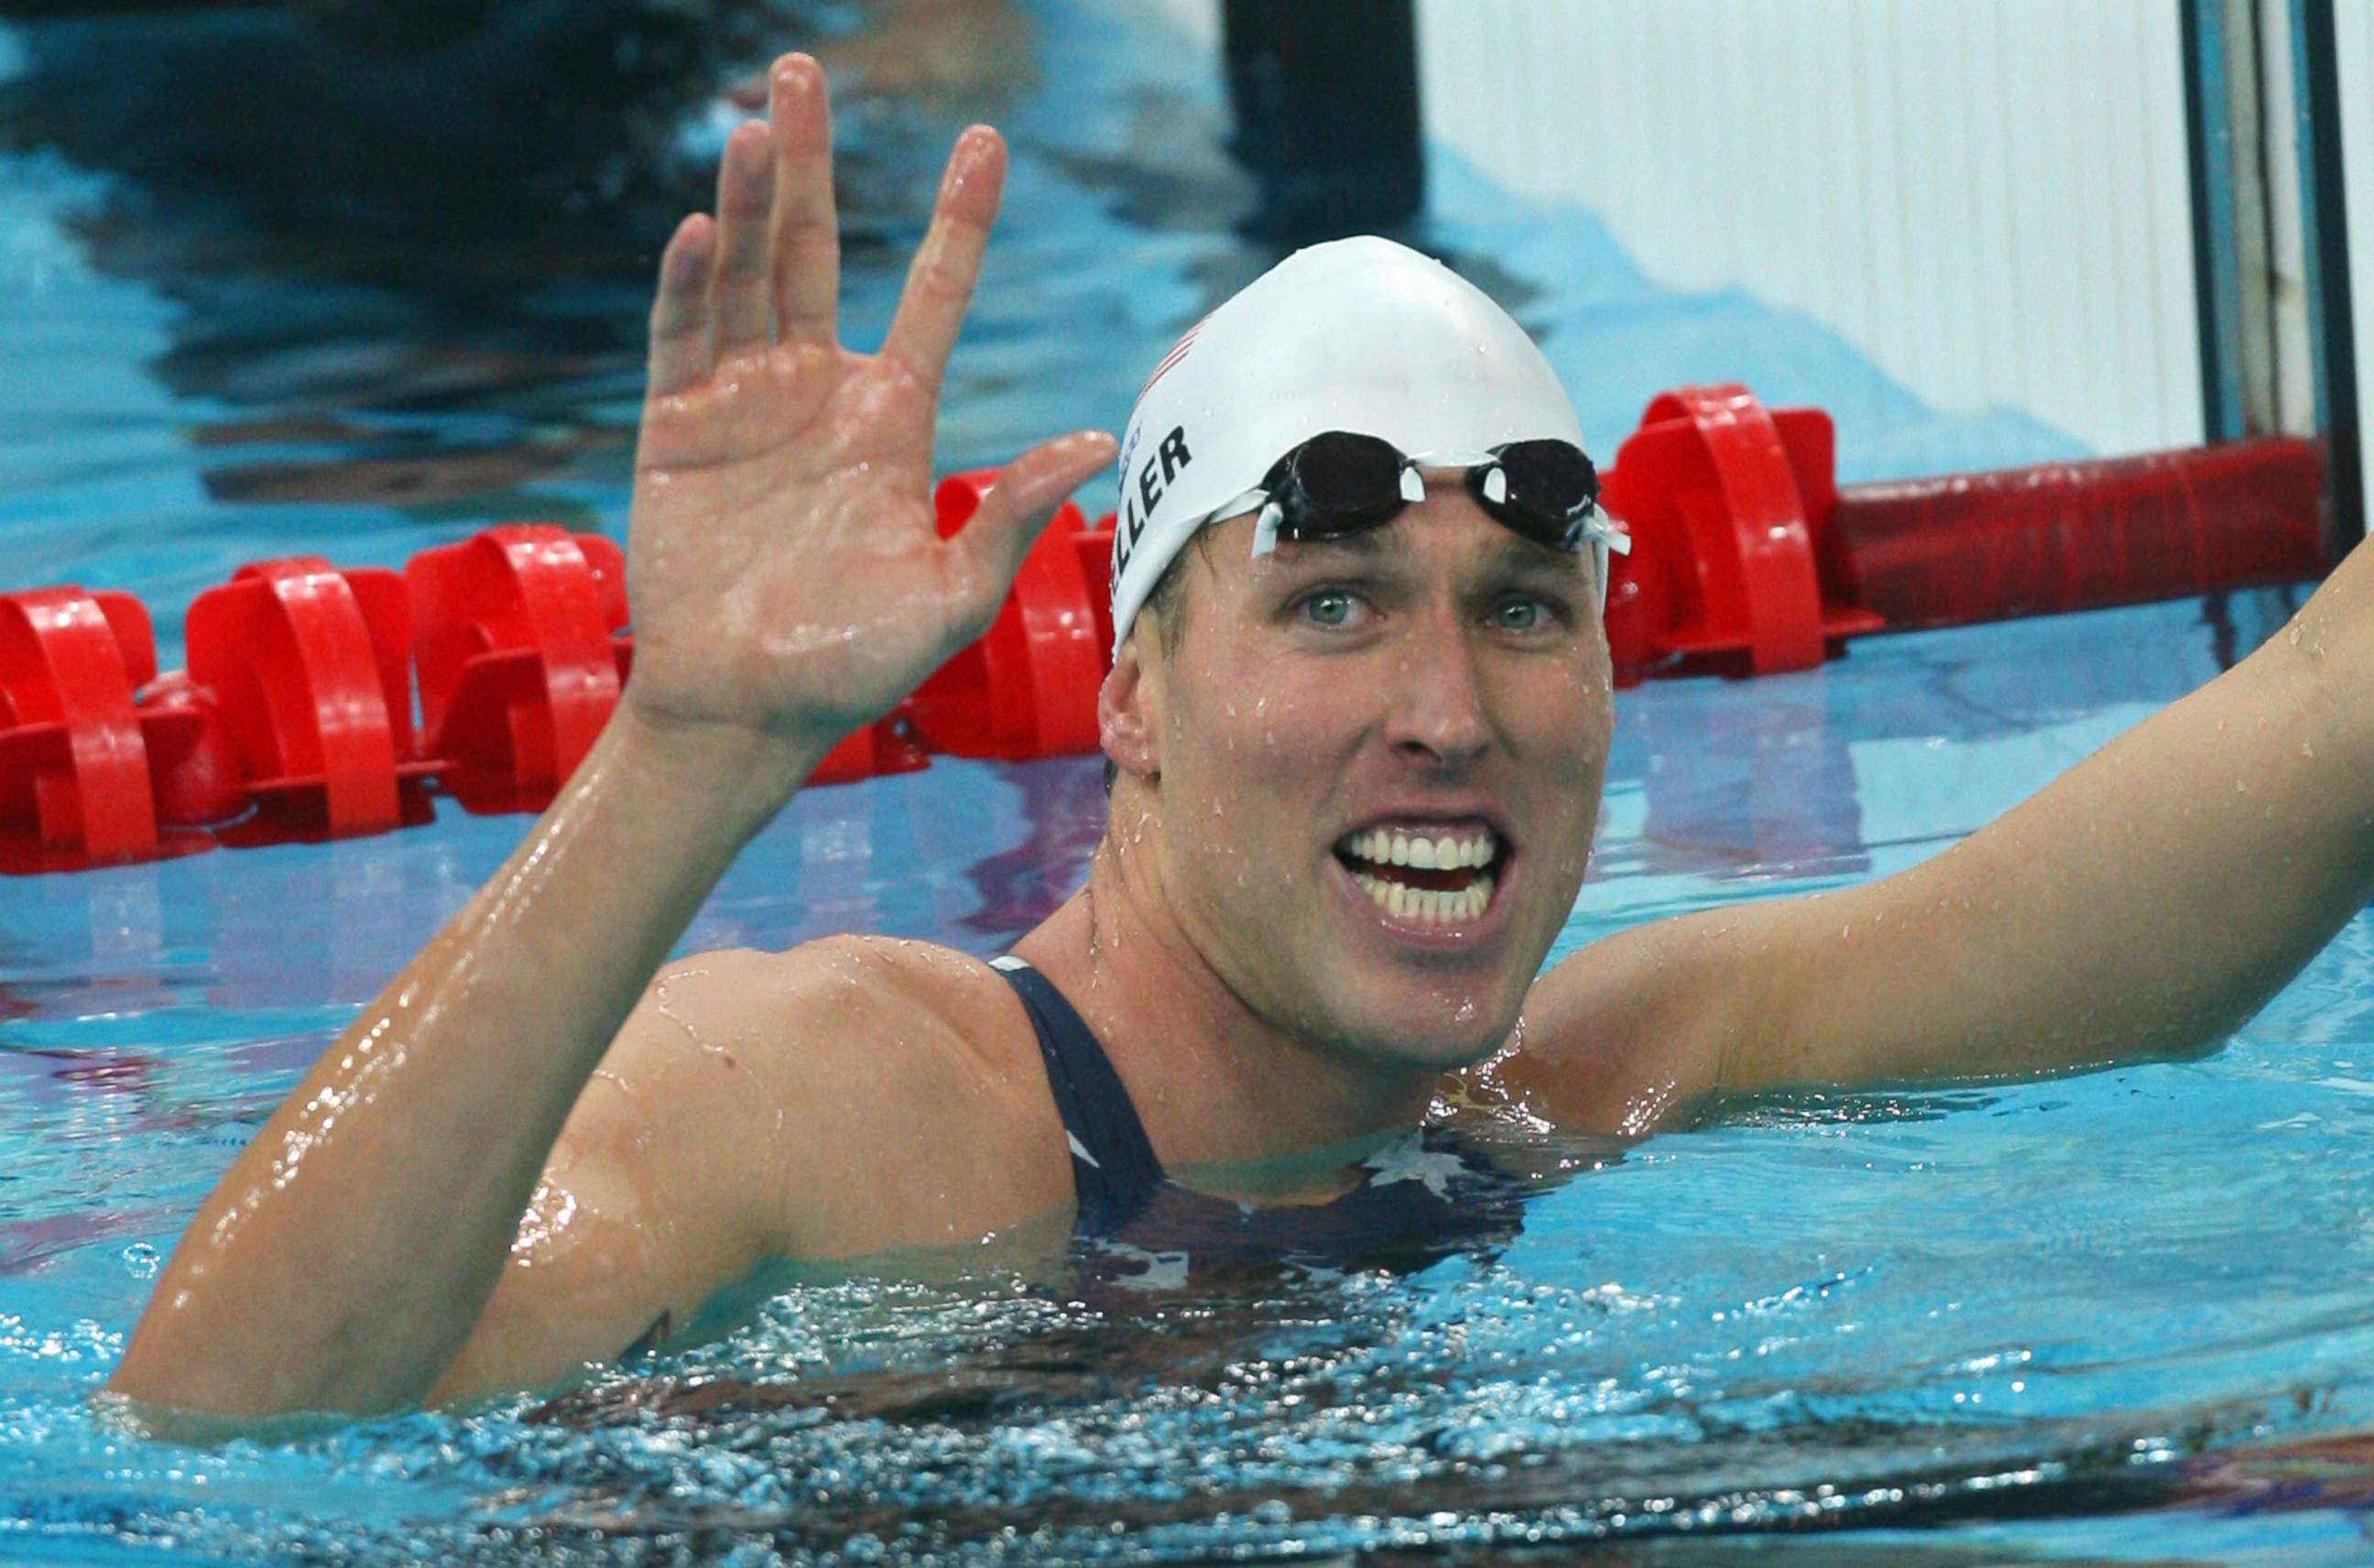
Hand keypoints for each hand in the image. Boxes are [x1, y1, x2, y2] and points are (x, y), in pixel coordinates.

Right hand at [619, 53, 1114, 755]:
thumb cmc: (854, 666)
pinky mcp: (674, 427)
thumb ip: (1008, 517)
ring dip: (747, 199)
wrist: (746, 708)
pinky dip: (688, 282)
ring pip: (745, 274)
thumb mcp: (950, 596)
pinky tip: (700, 228)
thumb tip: (1091, 441)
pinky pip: (680, 335)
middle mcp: (816, 391)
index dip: (956, 220)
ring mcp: (741, 402)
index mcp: (891, 419)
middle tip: (802, 71)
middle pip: (812, 249)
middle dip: (808, 161)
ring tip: (753, 124)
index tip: (984, 140)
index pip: (931, 294)